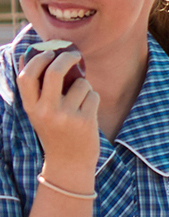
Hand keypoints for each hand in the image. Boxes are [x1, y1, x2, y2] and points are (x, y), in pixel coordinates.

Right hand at [17, 48, 99, 180]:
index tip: (49, 52)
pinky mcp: (86, 121)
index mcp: (31, 107)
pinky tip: (89, 109)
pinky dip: (93, 97)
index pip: (27, 75)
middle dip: (67, 58)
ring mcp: (67, 116)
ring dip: (85, 84)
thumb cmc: (54, 132)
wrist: (69, 164)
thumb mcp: (38, 112)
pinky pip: (93, 95)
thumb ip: (37, 89)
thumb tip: (36, 54)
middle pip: (55, 72)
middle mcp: (46, 110)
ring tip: (81, 98)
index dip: (38, 59)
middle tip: (74, 55)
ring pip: (81, 83)